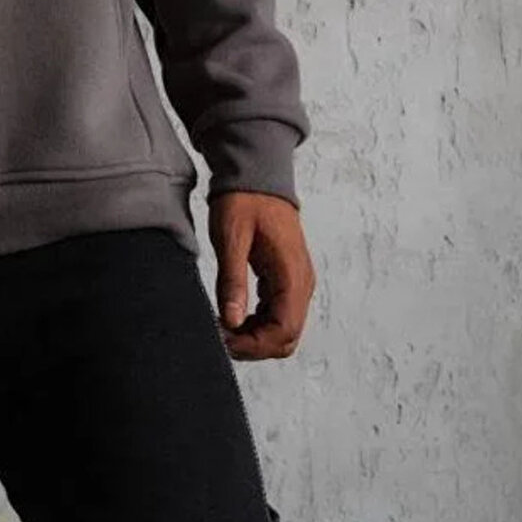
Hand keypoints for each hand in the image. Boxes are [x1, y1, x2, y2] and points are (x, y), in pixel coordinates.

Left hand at [208, 192, 315, 360]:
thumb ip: (233, 281)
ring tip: (223, 325)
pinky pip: (278, 315)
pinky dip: (257, 323)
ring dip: (255, 336)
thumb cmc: (244, 201)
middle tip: (220, 335)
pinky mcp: (287, 281)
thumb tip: (231, 322)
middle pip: (287, 337)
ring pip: (283, 330)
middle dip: (254, 345)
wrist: (258, 176)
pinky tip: (233, 314)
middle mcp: (301, 284)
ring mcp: (297, 283)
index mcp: (292, 275)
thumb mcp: (231, 239)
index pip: (284, 330)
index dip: (254, 344)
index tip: (224, 338)